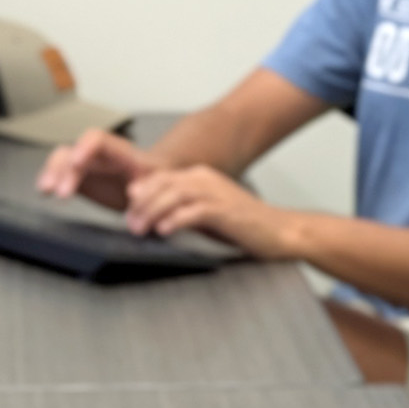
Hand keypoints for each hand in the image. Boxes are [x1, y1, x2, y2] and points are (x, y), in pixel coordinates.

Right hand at [36, 129, 162, 210]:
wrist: (150, 187)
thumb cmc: (155, 183)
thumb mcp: (158, 185)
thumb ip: (148, 189)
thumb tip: (135, 193)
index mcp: (121, 152)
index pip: (98, 139)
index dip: (85, 147)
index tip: (77, 164)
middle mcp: (99, 154)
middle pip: (75, 151)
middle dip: (64, 168)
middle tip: (61, 191)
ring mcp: (86, 164)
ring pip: (62, 160)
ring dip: (52, 173)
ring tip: (46, 190)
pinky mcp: (77, 177)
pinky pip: (58, 172)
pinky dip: (50, 180)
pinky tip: (44, 191)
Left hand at [123, 165, 301, 256]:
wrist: (279, 231)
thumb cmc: (243, 225)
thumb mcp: (206, 213)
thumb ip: (183, 210)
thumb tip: (154, 218)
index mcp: (201, 176)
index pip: (162, 177)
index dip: (142, 192)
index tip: (129, 209)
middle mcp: (206, 180)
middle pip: (164, 184)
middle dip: (142, 204)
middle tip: (130, 224)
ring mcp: (217, 194)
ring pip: (175, 195)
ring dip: (153, 212)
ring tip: (140, 229)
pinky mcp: (226, 211)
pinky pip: (195, 212)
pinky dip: (176, 220)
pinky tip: (164, 230)